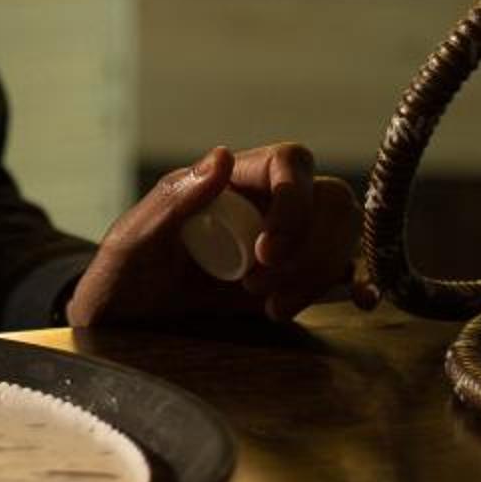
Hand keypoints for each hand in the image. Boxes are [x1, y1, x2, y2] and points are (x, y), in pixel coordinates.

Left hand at [65, 142, 358, 331]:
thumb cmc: (121, 274)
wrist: (123, 326)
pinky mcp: (291, 280)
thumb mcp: (134, 240)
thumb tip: (223, 155)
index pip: (291, 162)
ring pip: (341, 234)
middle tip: (257, 287)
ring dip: (318, 273)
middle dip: (308, 248)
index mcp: (228, 181)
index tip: (265, 254)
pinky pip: (342, 269)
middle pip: (328, 199)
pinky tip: (359, 298)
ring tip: (270, 307)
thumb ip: (174, 200)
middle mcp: (263, 204)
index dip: (294, 204)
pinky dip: (360, 279)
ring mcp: (282, 242)